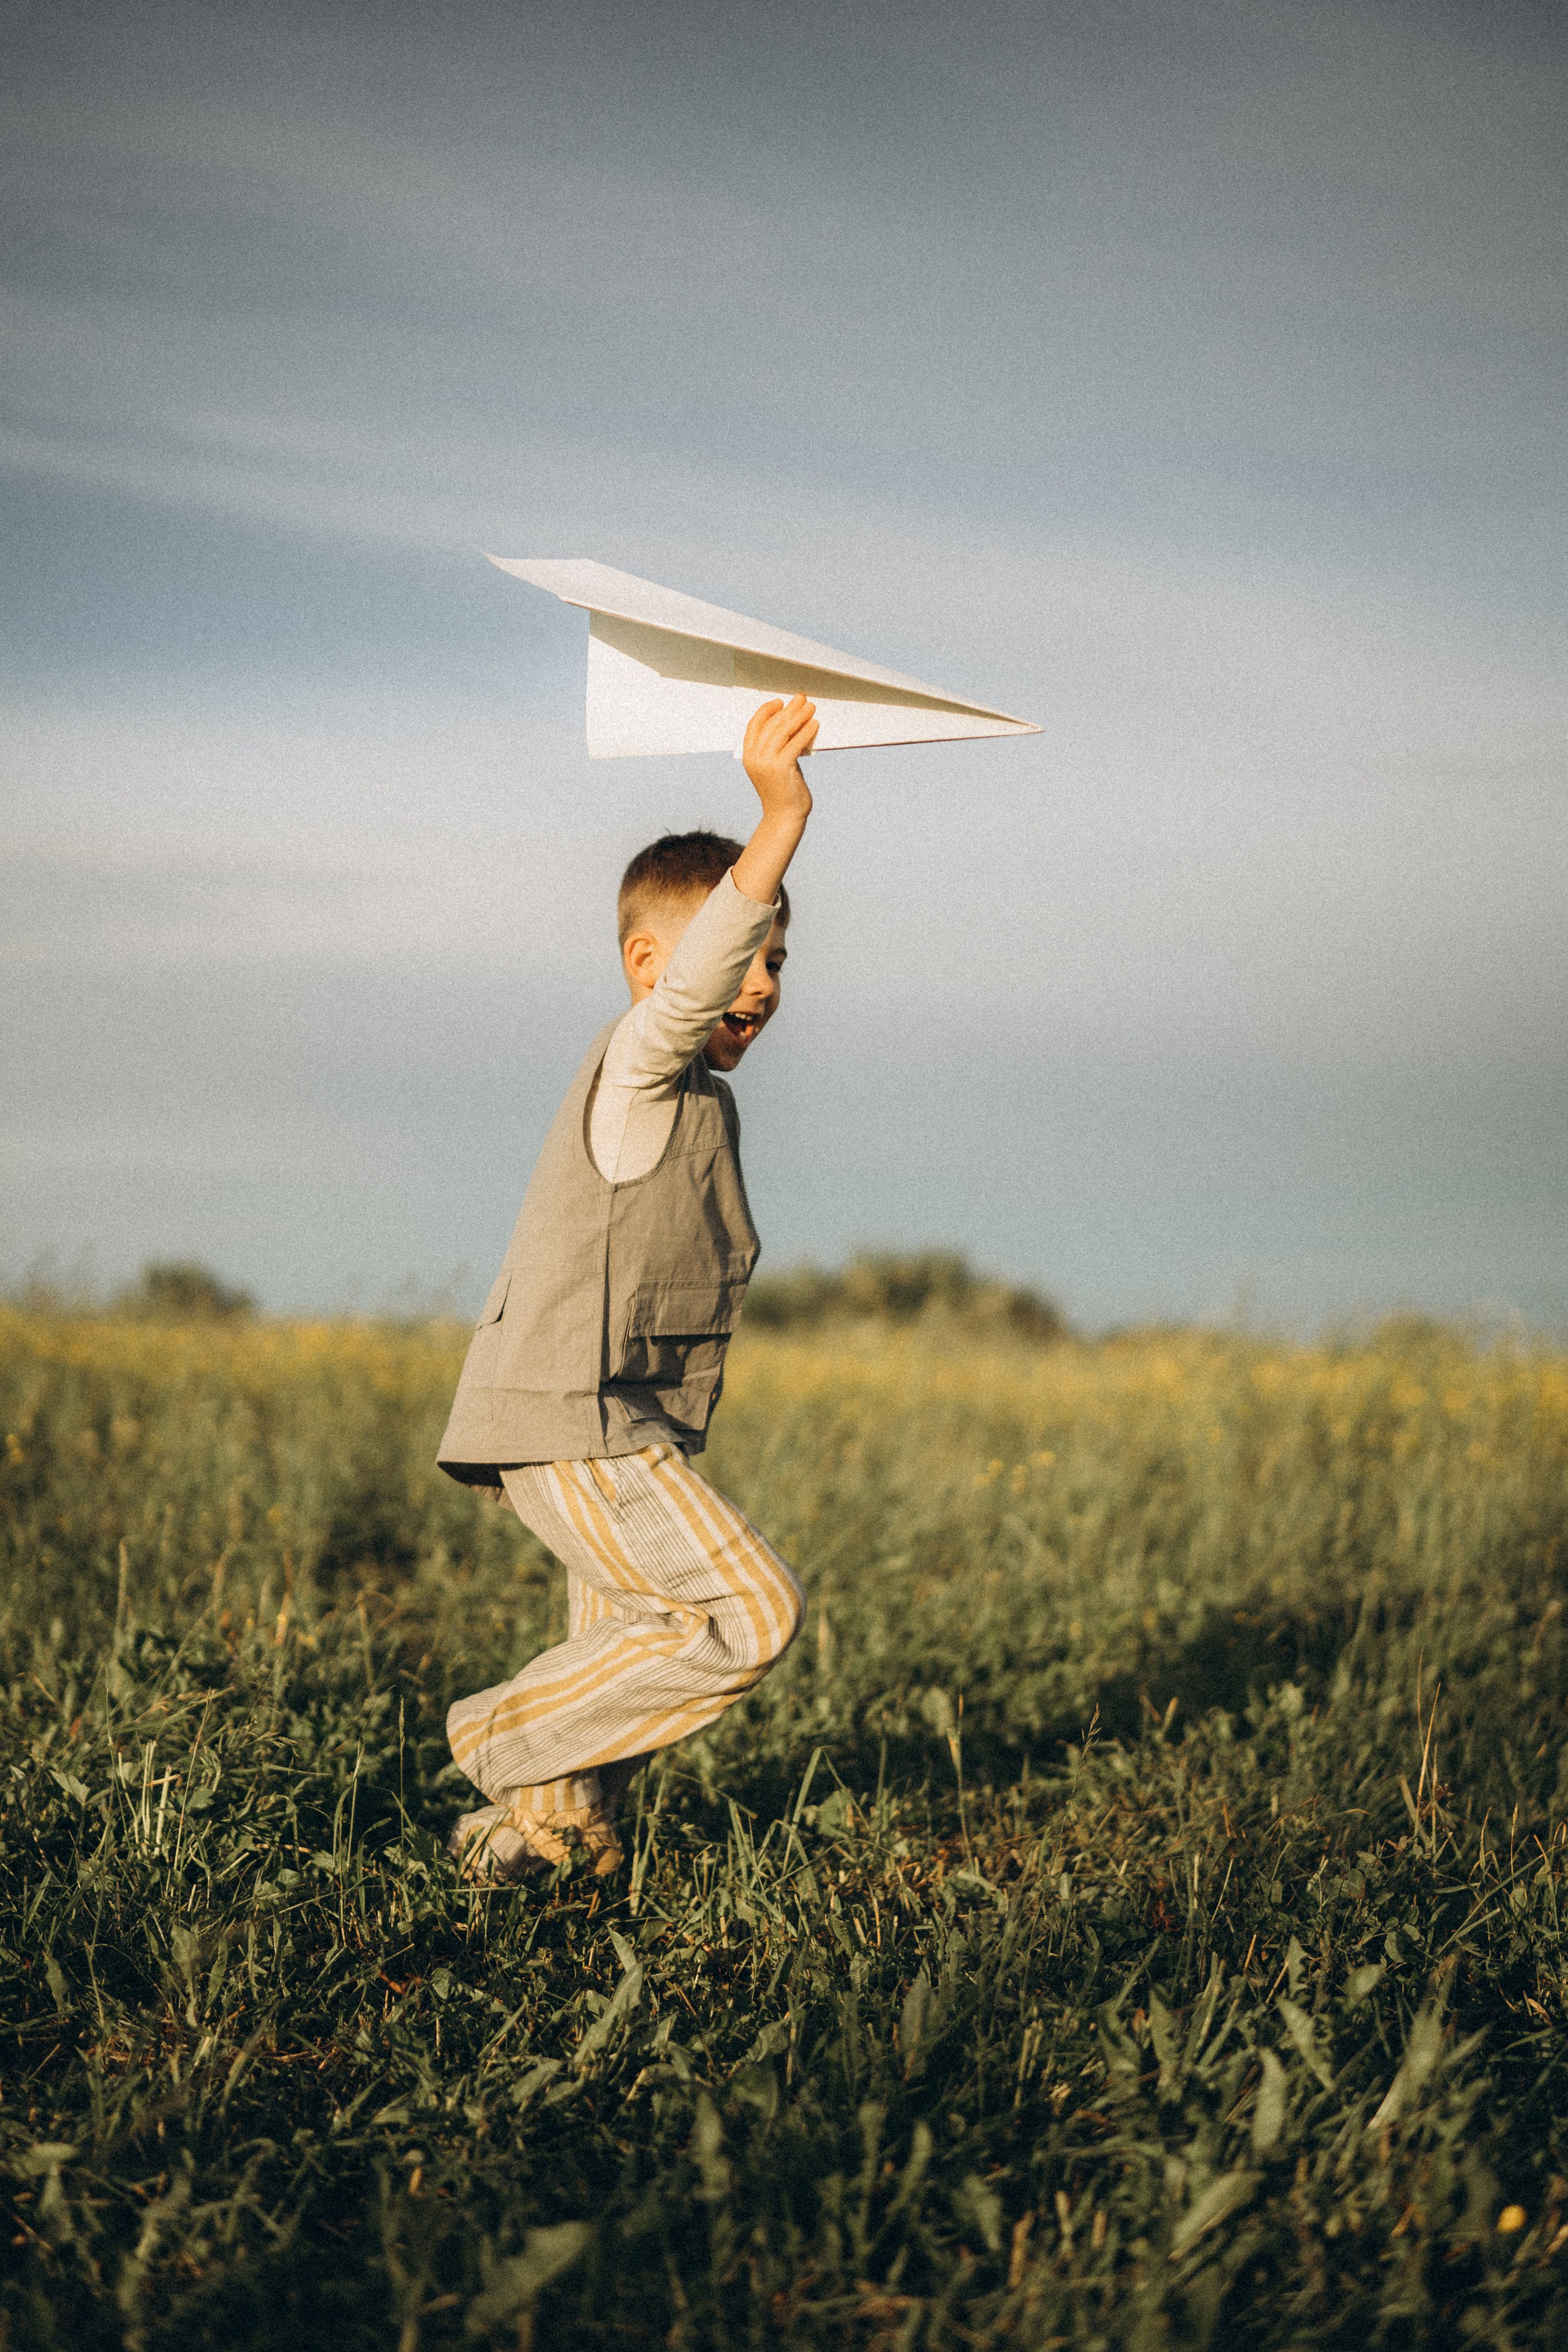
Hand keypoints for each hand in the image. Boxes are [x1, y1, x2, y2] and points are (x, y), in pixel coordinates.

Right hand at [742, 693, 816, 819]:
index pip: (754, 725)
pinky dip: (806, 731)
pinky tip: (814, 724)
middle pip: (771, 724)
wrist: (783, 816)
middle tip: (801, 699)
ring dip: (799, 716)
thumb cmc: (781, 791)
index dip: (767, 710)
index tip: (780, 703)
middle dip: (788, 709)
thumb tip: (791, 725)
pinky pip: (795, 743)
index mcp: (748, 756)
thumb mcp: (772, 767)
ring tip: (810, 708)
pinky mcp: (781, 767)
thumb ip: (775, 748)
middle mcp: (754, 758)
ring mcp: (766, 762)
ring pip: (783, 731)